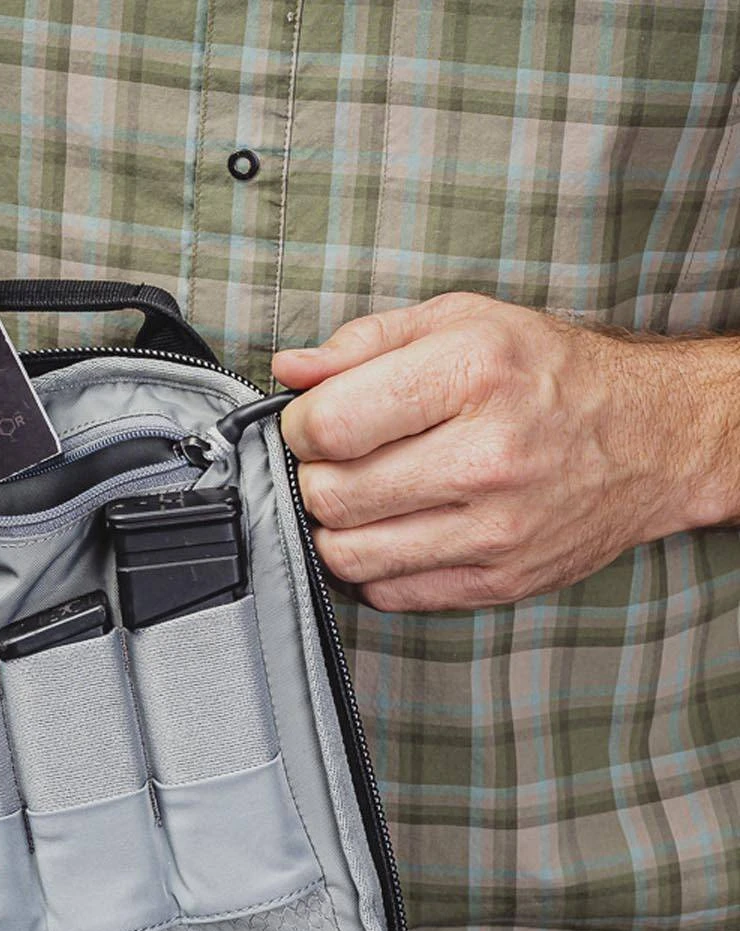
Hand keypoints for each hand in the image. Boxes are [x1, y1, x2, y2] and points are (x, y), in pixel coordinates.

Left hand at [272, 293, 739, 610]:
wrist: (655, 438)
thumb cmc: (549, 375)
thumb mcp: (463, 323)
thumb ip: (365, 342)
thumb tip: (289, 371)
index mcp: (473, 373)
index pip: (330, 425)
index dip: (301, 427)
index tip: (315, 424)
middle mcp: (487, 455)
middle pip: (330, 495)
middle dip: (314, 479)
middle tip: (338, 463)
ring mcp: (495, 527)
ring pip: (349, 554)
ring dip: (336, 530)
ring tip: (362, 499)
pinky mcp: (499, 580)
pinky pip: (388, 593)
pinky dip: (374, 568)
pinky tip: (396, 532)